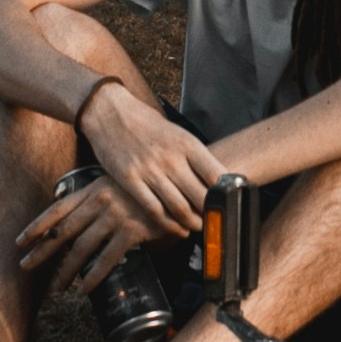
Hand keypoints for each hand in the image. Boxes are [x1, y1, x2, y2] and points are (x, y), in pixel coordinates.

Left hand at [17, 174, 161, 307]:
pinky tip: (83, 290)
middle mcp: (99, 201)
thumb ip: (100, 202)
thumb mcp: (118, 186)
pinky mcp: (131, 231)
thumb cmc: (149, 188)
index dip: (37, 226)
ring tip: (56, 288)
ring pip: (81, 249)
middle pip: (62, 231)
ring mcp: (115, 216)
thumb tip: (84, 225)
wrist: (180, 185)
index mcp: (93, 189)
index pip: (57, 209)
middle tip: (24, 267)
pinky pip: (106, 260)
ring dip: (65, 271)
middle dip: (41, 251)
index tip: (20, 241)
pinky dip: (92, 277)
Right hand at [71, 85, 211, 240]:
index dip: (226, 195)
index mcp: (187, 144)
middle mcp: (171, 158)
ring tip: (198, 227)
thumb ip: (195, 157)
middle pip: (200, 197)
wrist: (111, 112)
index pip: (216, 175)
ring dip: (192, 223)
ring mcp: (149, 170)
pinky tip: (177, 228)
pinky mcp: (130, 181)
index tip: (230, 205)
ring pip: (179, 208)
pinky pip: (154, 210)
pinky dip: (169, 225)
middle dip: (211, 215)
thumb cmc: (147, 124)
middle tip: (215, 222)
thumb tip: (217, 181)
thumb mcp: (178, 134)